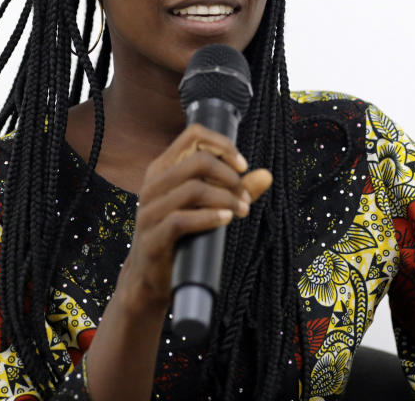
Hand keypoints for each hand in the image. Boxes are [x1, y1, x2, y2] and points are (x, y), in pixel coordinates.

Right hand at [115, 123, 272, 315]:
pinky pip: (181, 220)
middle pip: (198, 160)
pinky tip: (226, 219)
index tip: (242, 166)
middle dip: (230, 177)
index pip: (193, 135)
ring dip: (226, 198)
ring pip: (193, 189)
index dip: (223, 145)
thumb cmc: (180, 238)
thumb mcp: (206, 207)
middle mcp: (153, 185)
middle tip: (246, 197)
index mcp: (163, 169)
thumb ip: (234, 189)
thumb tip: (265, 175)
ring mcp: (149, 211)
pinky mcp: (152, 238)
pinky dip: (209, 217)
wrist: (150, 279)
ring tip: (242, 211)